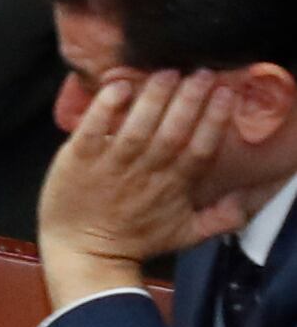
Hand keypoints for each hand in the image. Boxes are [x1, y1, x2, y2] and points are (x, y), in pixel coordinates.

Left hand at [39, 69, 251, 267]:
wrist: (83, 253)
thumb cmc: (136, 240)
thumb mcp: (186, 234)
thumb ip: (220, 218)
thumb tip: (247, 200)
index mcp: (174, 185)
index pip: (201, 148)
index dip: (215, 119)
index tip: (226, 92)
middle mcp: (146, 172)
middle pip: (174, 131)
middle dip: (191, 100)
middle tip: (203, 73)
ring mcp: (111, 165)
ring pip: (138, 127)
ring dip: (154, 98)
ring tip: (167, 72)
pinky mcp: (78, 159)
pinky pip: (93, 129)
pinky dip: (105, 108)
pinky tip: (118, 87)